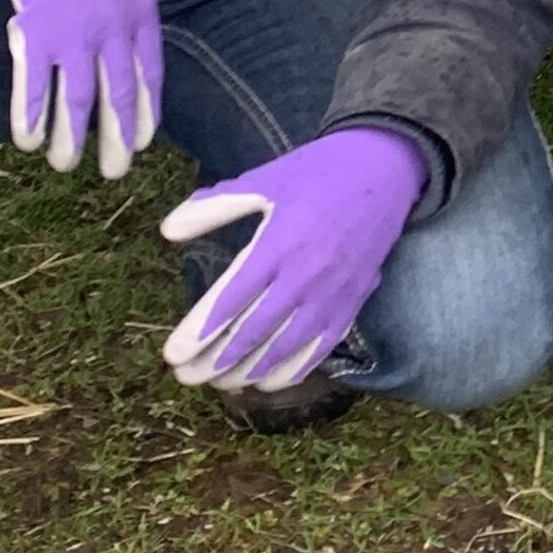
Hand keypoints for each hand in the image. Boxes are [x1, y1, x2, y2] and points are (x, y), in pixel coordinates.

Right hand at [0, 0, 160, 177]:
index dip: (145, 111)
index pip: (149, 73)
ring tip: (67, 164)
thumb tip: (109, 36)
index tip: (141, 139)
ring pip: (77, 100)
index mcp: (141, 10)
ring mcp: (75, 31)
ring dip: (71, 138)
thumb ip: (120, 5)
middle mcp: (114, 27)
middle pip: (118, 95)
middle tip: (113, 172)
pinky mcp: (35, 29)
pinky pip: (34, 85)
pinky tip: (28, 140)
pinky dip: (30, 117)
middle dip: (115, 139)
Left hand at [159, 128, 428, 391]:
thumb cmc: (318, 173)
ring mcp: (332, 294)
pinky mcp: (353, 302)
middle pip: (252, 333)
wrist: (385, 168)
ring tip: (220, 384)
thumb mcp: (264, 180)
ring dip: (249, 372)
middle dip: (215, 362)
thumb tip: (168, 230)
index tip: (172, 356)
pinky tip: (268, 382)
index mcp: (277, 244)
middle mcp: (304, 277)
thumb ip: (215, 207)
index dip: (199, 333)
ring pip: (284, 349)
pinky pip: (320, 348)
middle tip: (186, 377)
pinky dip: (293, 370)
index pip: (230, 301)